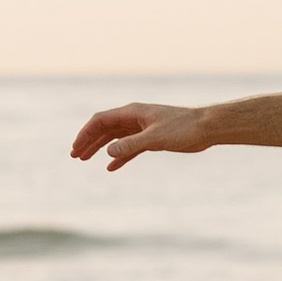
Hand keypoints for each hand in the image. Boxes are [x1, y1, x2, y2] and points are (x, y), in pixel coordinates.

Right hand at [70, 100, 211, 168]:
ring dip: (100, 148)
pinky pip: (129, 147)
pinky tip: (111, 167)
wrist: (206, 128)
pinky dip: (119, 156)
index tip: (76, 148)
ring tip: (85, 159)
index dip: (86, 134)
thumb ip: (131, 145)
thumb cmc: (183, 128)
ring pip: (115, 138)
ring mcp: (142, 128)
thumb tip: (108, 151)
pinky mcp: (152, 138)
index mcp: (132, 113)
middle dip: (89, 141)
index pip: (101, 121)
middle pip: (104, 129)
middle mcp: (134, 118)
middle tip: (75, 156)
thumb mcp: (155, 138)